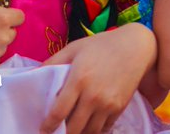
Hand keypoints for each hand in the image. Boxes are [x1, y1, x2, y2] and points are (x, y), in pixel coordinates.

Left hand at [39, 24, 155, 133]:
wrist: (135, 47)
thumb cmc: (101, 45)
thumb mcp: (74, 48)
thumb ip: (53, 61)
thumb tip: (34, 73)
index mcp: (78, 79)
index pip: (59, 112)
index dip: (48, 126)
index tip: (43, 130)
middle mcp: (93, 95)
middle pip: (73, 128)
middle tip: (56, 133)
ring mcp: (108, 104)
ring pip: (89, 132)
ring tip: (72, 130)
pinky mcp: (119, 108)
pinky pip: (104, 129)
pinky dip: (94, 131)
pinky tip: (88, 127)